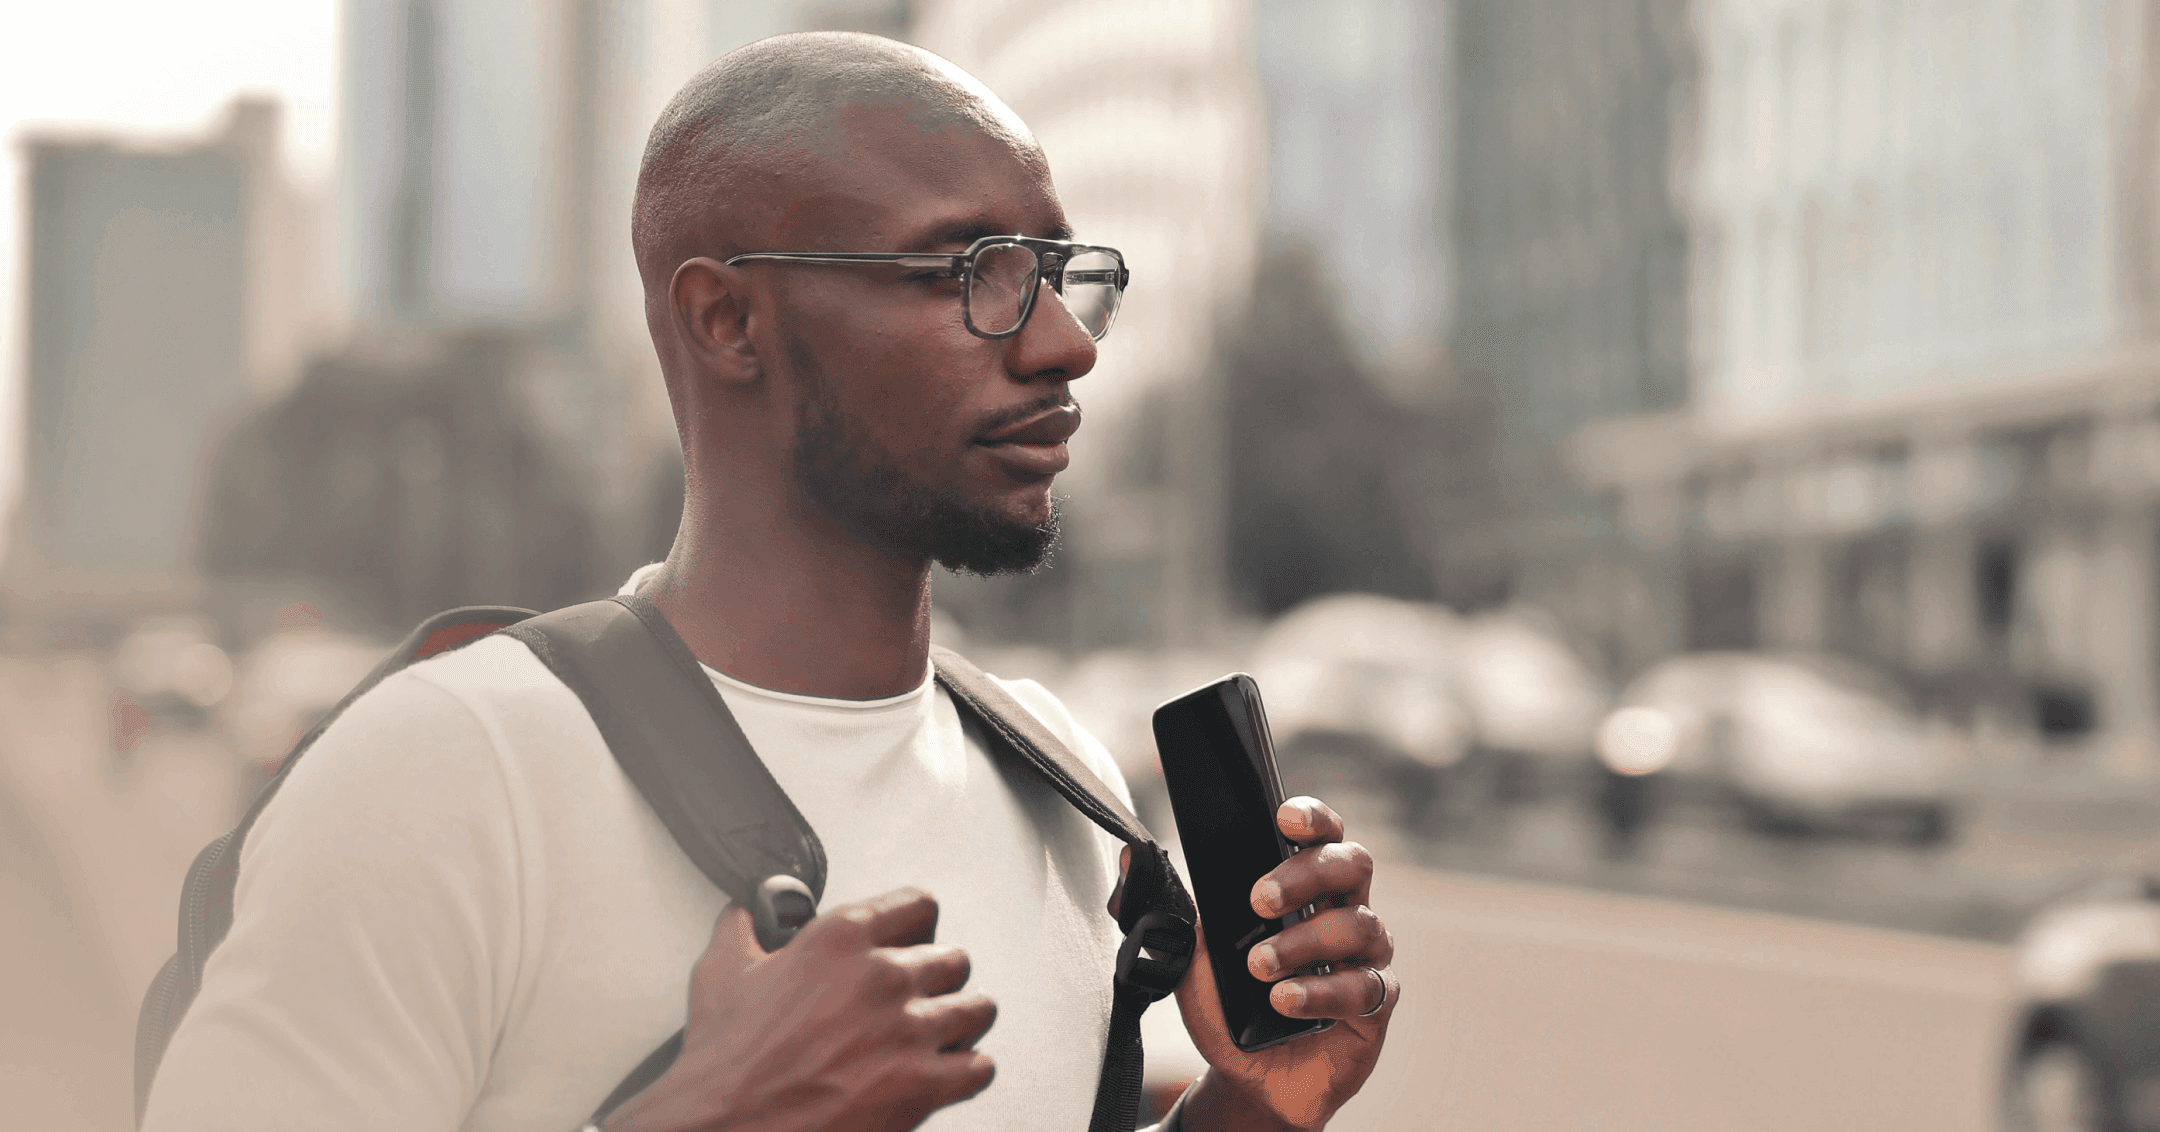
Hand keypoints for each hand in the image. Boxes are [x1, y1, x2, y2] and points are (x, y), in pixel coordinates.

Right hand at [603, 888, 995, 1131]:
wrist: (727, 1127)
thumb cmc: (725, 1061)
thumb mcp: (722, 973)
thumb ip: (743, 928)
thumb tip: (747, 911)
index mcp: (842, 938)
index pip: (919, 905)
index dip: (918, 927)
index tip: (915, 940)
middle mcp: (883, 975)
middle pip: (954, 960)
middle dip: (940, 981)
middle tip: (920, 999)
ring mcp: (909, 1029)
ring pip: (978, 1009)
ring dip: (962, 1023)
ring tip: (943, 1035)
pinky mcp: (923, 1083)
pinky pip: (980, 1067)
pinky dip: (968, 1072)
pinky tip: (947, 1074)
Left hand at [1171, 797, 1395, 1130]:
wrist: (1246, 1077)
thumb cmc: (1228, 1005)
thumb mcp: (1187, 956)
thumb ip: (1166, 910)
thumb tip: (1130, 858)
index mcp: (1306, 888)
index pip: (1323, 835)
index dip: (1312, 818)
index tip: (1283, 819)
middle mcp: (1344, 912)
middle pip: (1351, 865)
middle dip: (1304, 875)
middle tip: (1257, 900)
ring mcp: (1365, 958)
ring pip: (1357, 926)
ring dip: (1301, 942)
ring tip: (1259, 968)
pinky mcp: (1375, 1006)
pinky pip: (1365, 987)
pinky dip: (1320, 992)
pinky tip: (1284, 1001)